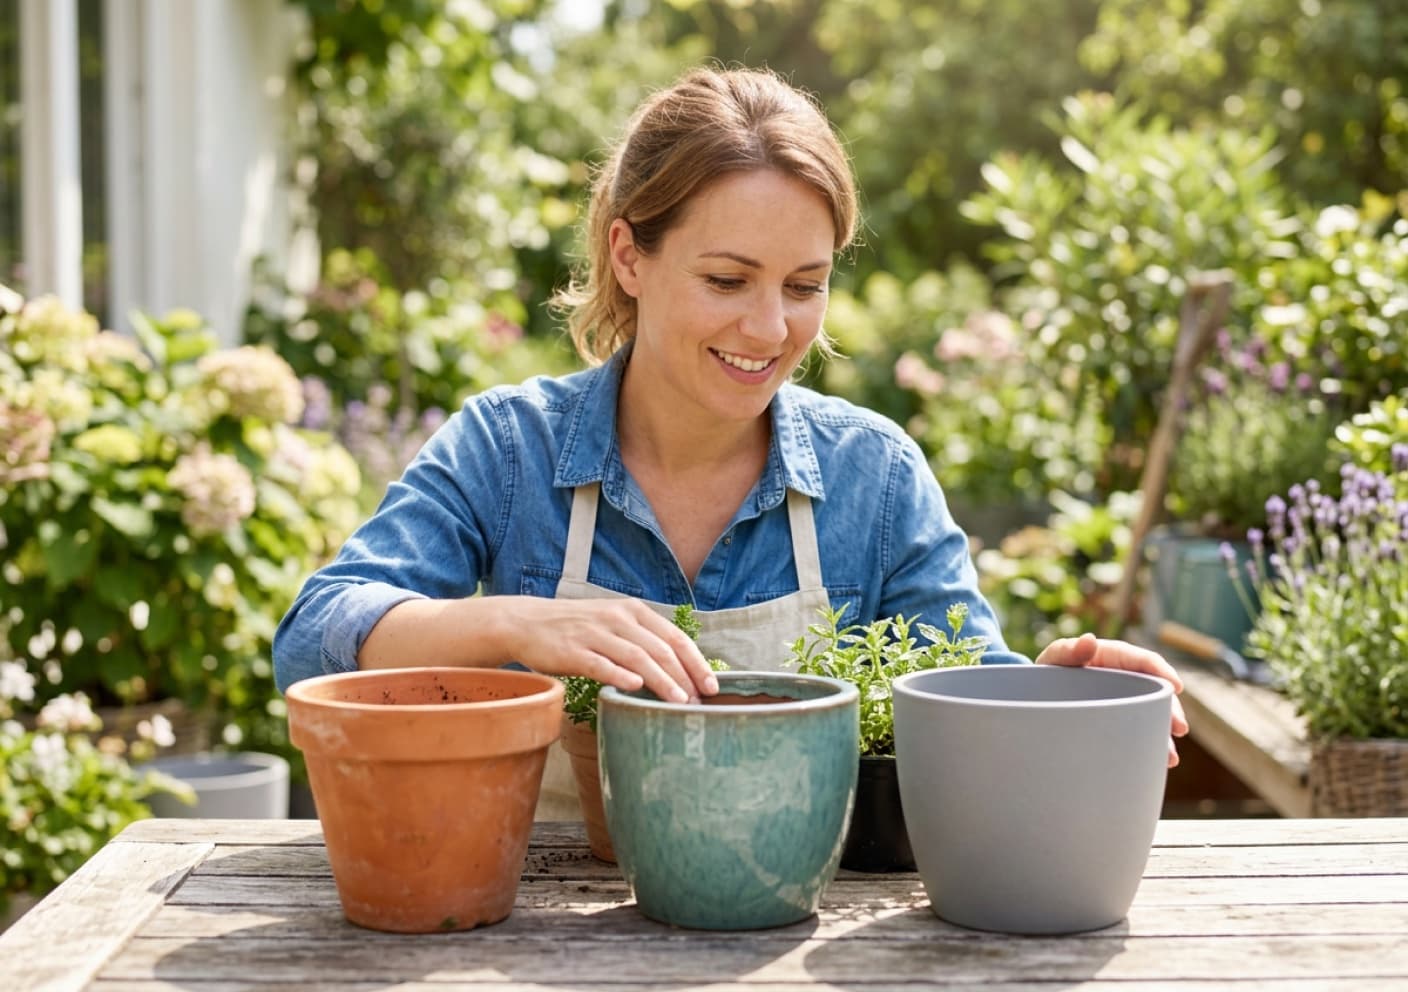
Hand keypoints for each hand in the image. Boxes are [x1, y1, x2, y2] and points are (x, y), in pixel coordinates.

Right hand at [501, 597, 717, 703]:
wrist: (527, 622)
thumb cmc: (576, 629)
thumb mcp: (613, 624)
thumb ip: (642, 641)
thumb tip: (678, 671)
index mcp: (633, 612)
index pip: (675, 637)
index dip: (697, 663)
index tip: (713, 686)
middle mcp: (618, 619)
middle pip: (661, 649)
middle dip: (685, 678)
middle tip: (699, 703)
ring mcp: (595, 634)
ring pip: (637, 658)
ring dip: (662, 681)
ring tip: (679, 702)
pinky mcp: (573, 651)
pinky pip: (602, 664)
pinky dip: (621, 676)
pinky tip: (636, 688)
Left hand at [1035, 633, 1188, 767]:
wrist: (1037, 696)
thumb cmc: (1048, 671)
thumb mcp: (1055, 659)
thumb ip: (1069, 651)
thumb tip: (1089, 640)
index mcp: (1112, 657)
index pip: (1142, 660)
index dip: (1162, 671)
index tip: (1176, 686)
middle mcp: (1124, 678)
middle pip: (1155, 691)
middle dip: (1170, 709)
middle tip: (1179, 728)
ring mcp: (1124, 699)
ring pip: (1151, 714)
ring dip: (1163, 734)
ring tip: (1170, 757)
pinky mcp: (1120, 718)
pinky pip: (1139, 729)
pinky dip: (1149, 744)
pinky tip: (1156, 761)